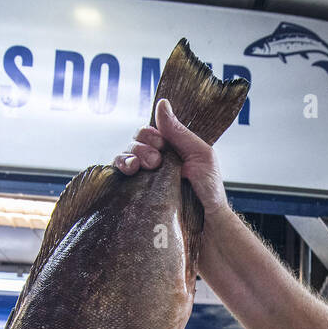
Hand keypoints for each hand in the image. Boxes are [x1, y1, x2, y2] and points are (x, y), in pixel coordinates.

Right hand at [113, 99, 229, 217]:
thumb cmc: (209, 191)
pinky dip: (120, 168)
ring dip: (130, 156)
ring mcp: (144, 178)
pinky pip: (118, 176)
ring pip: (124, 156)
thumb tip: (162, 103)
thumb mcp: (201, 155)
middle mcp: (155, 161)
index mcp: (170, 149)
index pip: (149, 132)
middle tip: (156, 161)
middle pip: (135, 142)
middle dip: (142, 146)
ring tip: (142, 167)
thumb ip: (180, 131)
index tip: (162, 144)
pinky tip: (130, 171)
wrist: (207, 224)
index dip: (151, 134)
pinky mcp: (136, 194)